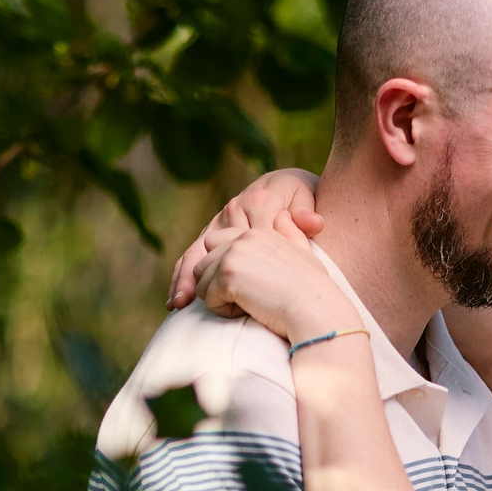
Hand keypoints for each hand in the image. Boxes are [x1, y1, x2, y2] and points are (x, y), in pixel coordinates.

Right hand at [168, 167, 323, 307]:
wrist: (287, 187)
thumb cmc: (300, 200)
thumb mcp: (306, 200)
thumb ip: (306, 214)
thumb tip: (314, 223)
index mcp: (259, 201)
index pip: (250, 240)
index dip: (249, 269)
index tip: (249, 294)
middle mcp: (234, 208)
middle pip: (215, 245)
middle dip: (202, 274)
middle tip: (191, 299)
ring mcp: (220, 220)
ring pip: (198, 250)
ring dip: (186, 278)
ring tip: (178, 303)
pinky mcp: (212, 230)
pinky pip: (194, 253)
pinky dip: (183, 276)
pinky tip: (177, 300)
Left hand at [187, 215, 352, 344]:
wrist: (317, 308)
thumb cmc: (314, 288)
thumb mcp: (304, 252)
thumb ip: (290, 232)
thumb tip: (283, 215)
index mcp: (258, 232)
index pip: (218, 242)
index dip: (224, 268)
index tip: (244, 287)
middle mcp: (242, 238)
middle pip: (204, 261)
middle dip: (215, 283)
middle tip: (244, 298)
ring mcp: (233, 254)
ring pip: (202, 280)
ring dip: (219, 298)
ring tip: (249, 305)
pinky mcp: (228, 275)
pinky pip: (208, 298)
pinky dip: (224, 311)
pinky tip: (249, 311)